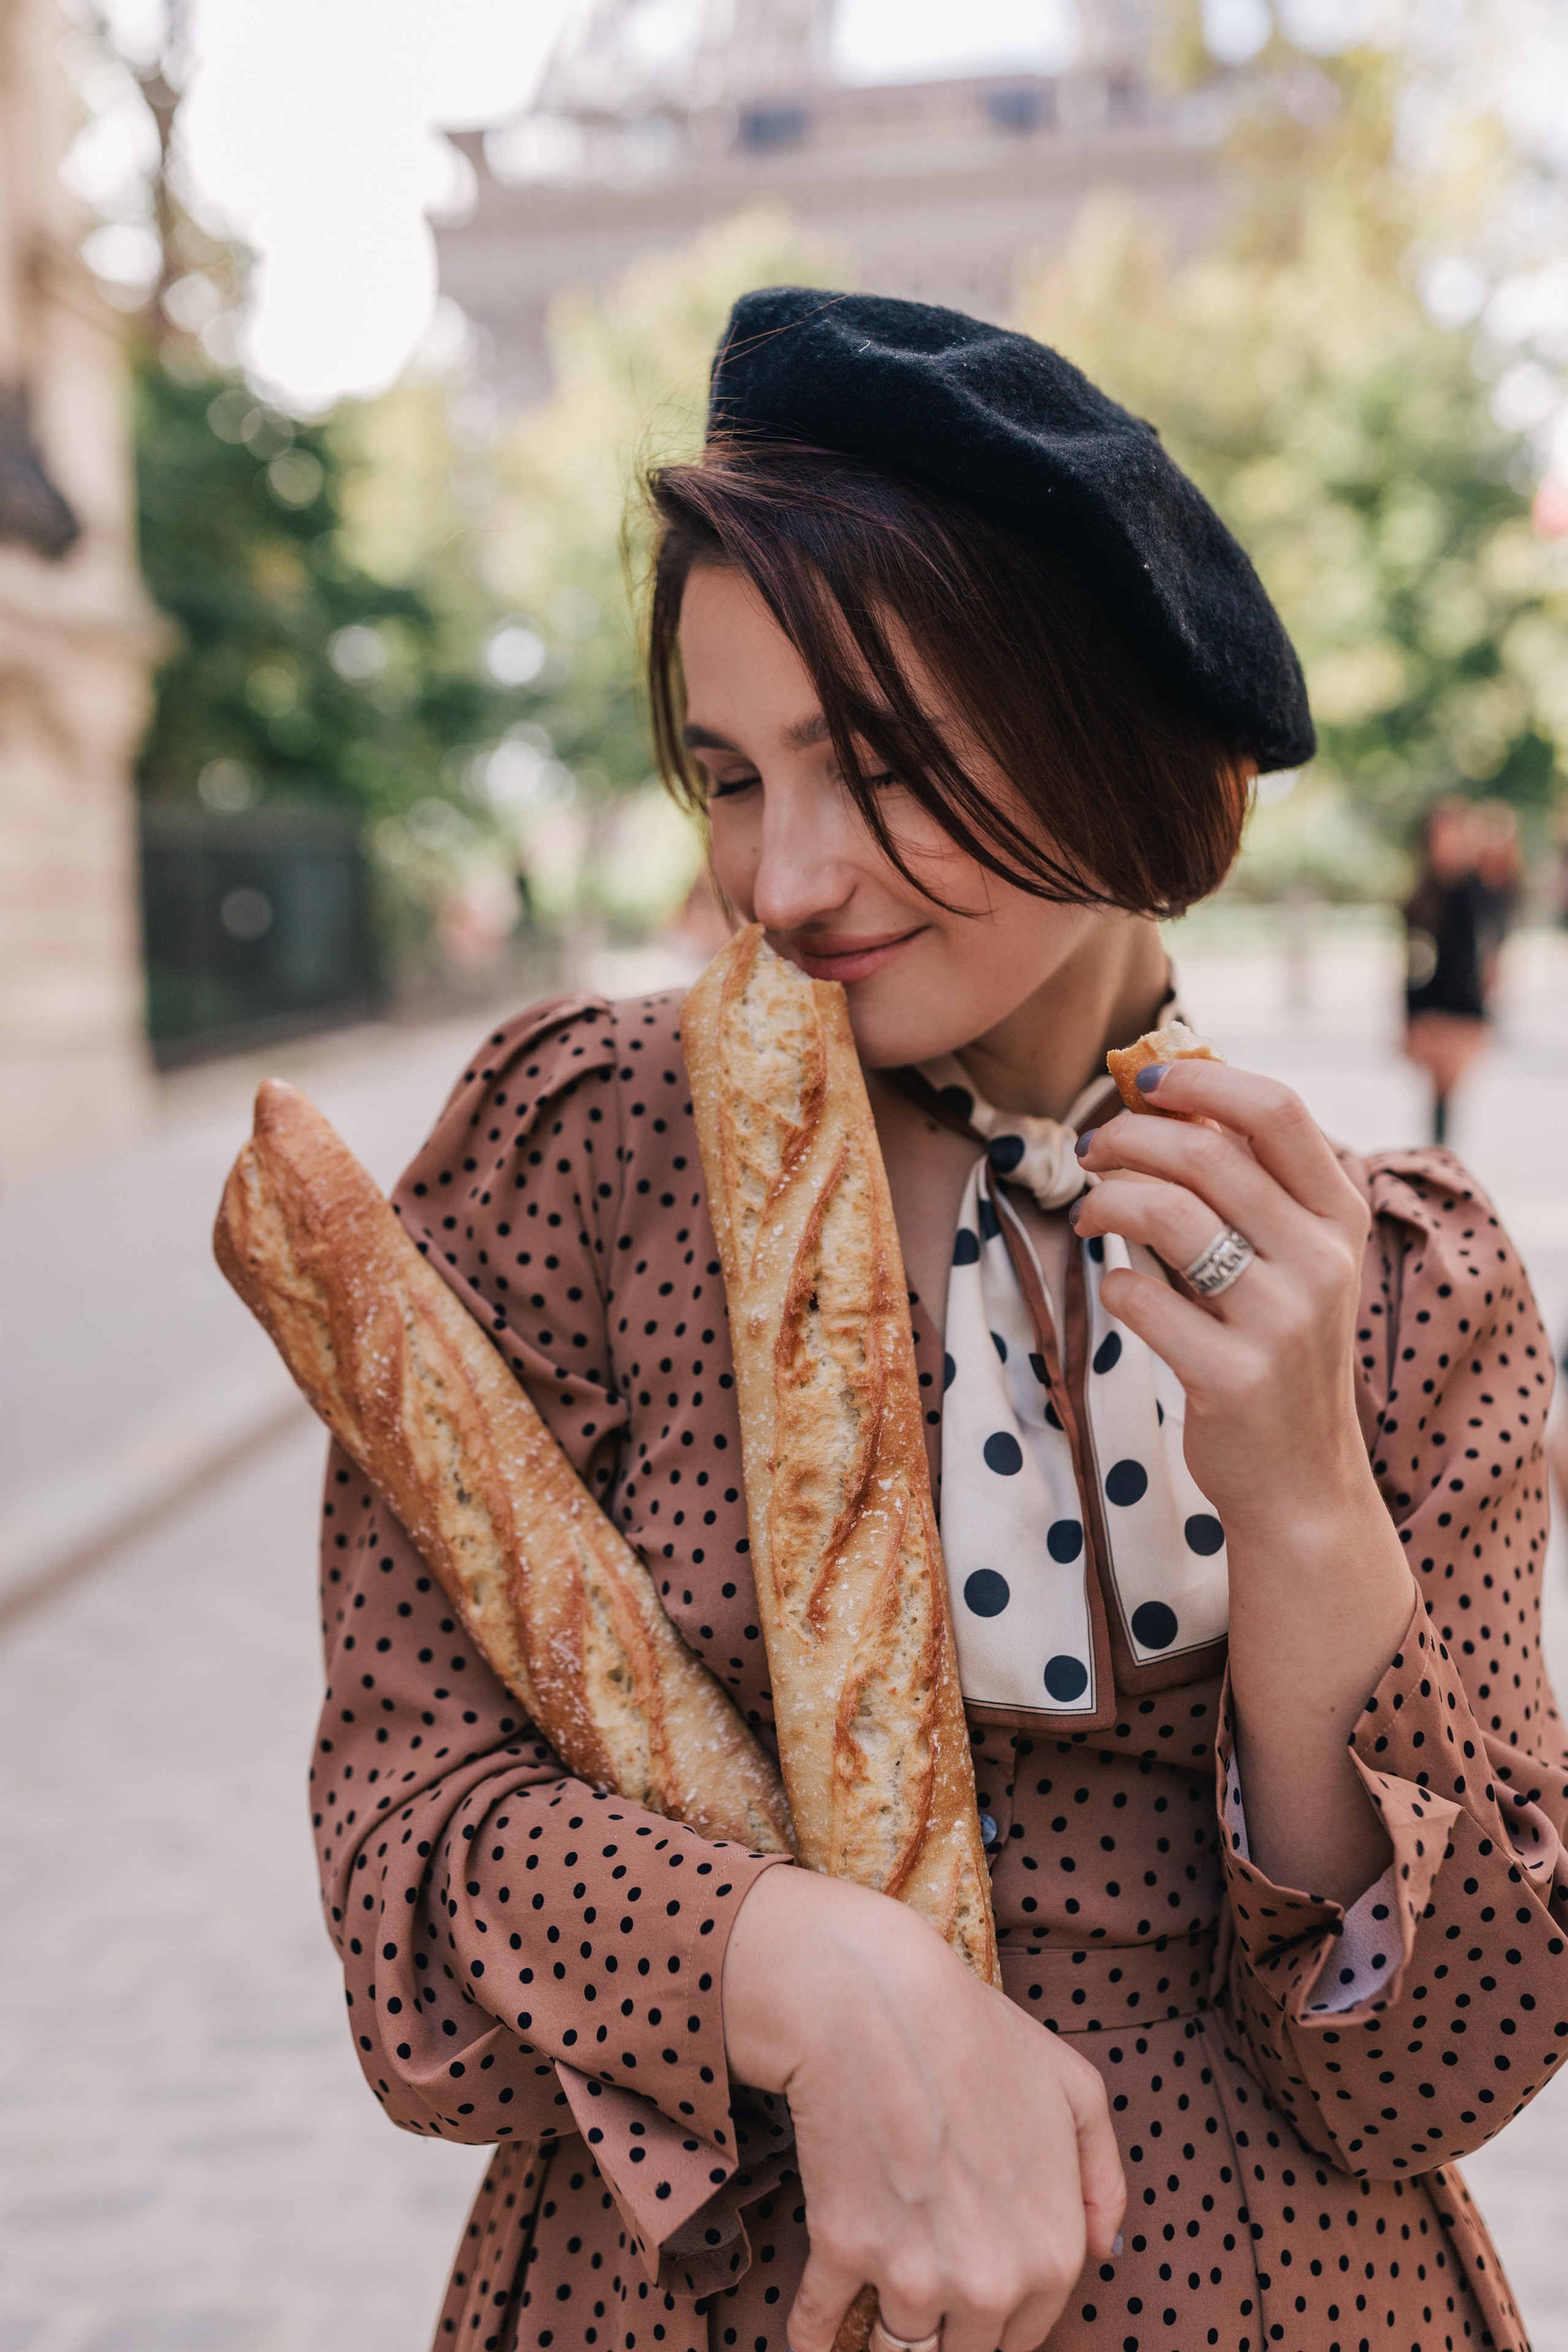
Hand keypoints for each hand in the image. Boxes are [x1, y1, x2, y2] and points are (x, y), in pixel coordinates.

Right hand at [722, 1866, 1124, 2351]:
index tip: (970, 2301)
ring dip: (885, 2340)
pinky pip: (817, 2331)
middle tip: (926, 2291)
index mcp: (1052, 2257)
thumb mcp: (1077, 2091)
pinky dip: (811, 2339)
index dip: (997, 2319)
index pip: (1023, 2338)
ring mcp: (913, 2275)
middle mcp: (989, 2285)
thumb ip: (1102, 2180)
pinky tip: (810, 2337)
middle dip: (944, 2335)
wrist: (881, 2001)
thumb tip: (1106, 2253)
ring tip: (878, 2308)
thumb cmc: (979, 2036)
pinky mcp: (843, 2253)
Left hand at [1069, 1058, 1373, 1538]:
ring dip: (1107, 1202)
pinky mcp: (1232, 1377)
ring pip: (1168, 1214)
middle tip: (1092, 1151)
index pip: (1278, 1110)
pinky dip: (1113, 1284)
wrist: (1301, 1479)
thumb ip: (1247, 1186)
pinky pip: (1140, 1298)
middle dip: (1128, 1137)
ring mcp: (1281, 1321)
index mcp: (1339, 1216)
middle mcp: (1321, 1261)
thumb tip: (1167, 1097)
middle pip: (1206, 1154)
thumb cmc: (1278, 1348)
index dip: (1204, 1079)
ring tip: (1090, 1213)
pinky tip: (1118, 1290)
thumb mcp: (1290, 1259)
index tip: (1146, 1080)